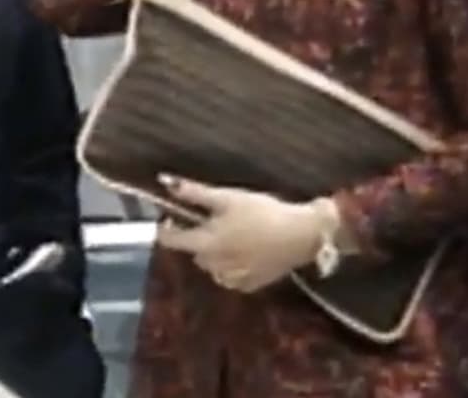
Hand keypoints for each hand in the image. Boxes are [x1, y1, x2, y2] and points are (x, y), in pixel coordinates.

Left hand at [153, 175, 327, 293]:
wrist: (301, 235)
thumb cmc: (262, 212)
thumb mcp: (227, 197)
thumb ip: (194, 193)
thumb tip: (166, 182)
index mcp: (205, 244)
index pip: (171, 241)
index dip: (165, 228)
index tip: (168, 217)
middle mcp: (214, 266)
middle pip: (195, 252)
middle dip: (198, 238)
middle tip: (215, 220)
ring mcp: (233, 279)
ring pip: (213, 266)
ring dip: (215, 253)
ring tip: (235, 234)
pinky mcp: (251, 285)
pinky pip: (231, 276)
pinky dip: (233, 265)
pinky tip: (248, 250)